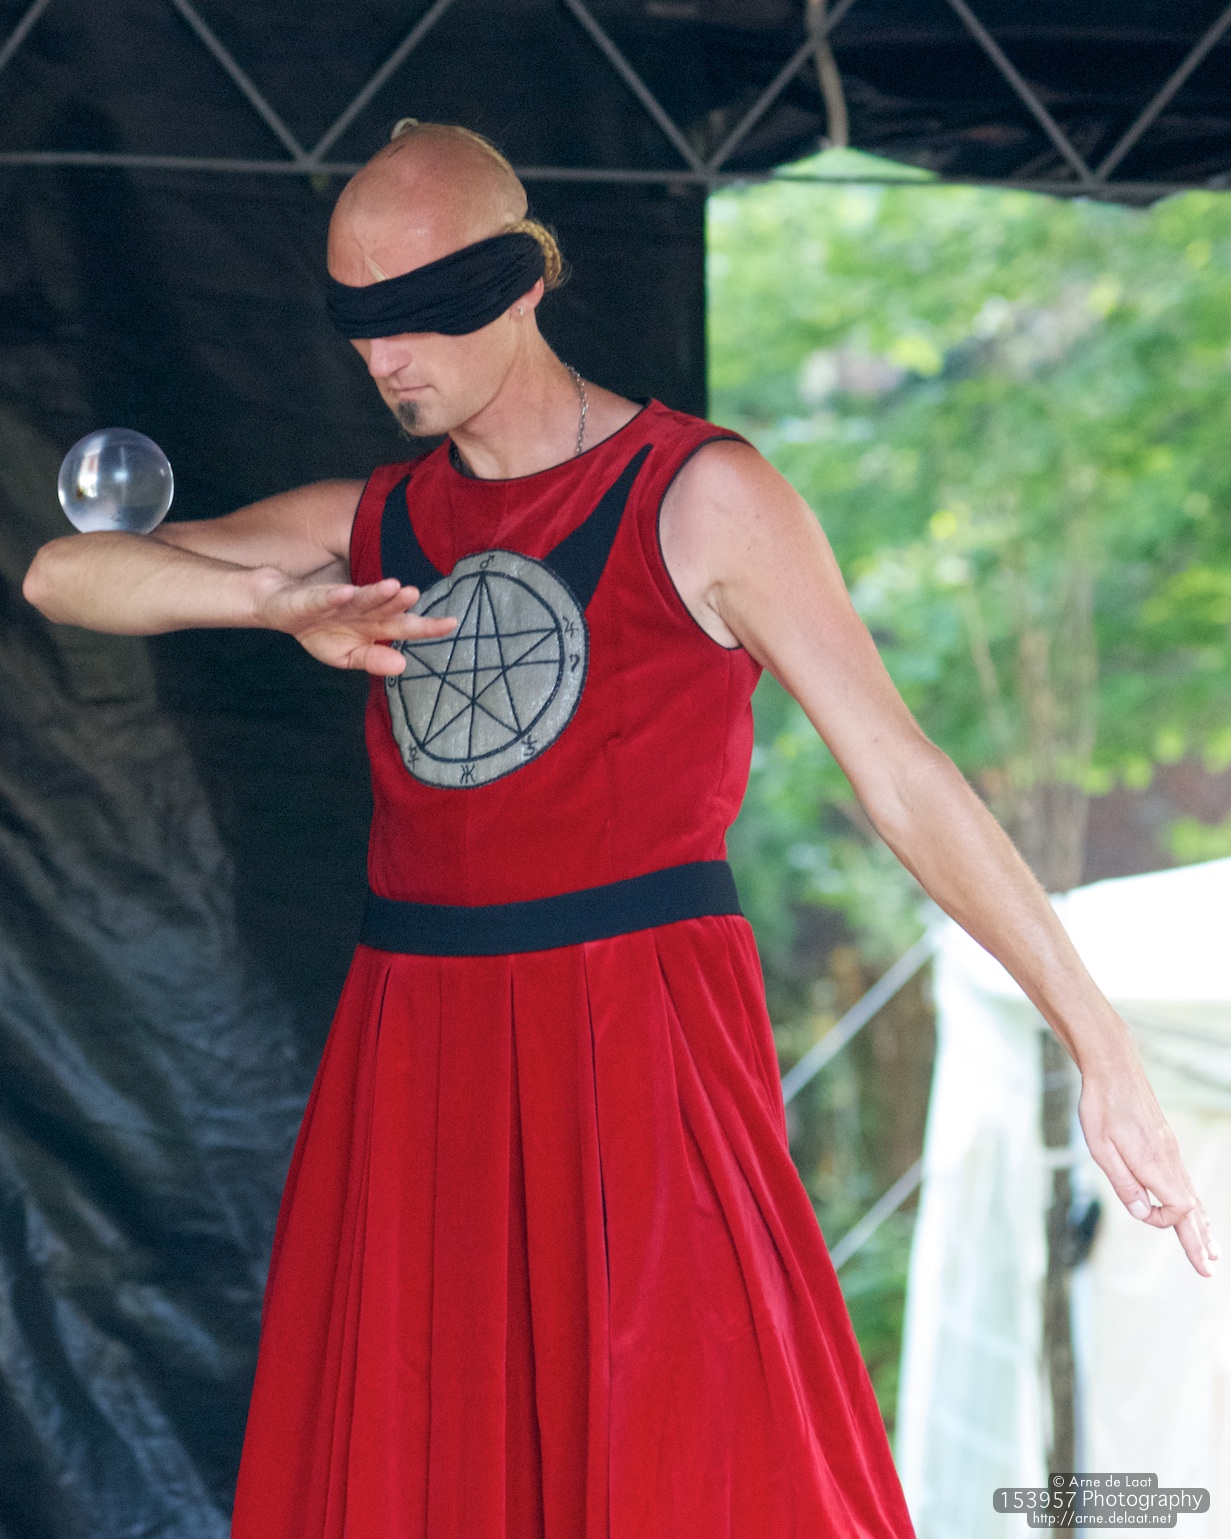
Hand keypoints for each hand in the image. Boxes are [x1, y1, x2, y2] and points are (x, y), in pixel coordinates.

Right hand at [259, 574, 454, 674]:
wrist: (278, 608)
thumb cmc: (318, 630)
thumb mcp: (345, 655)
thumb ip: (372, 660)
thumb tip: (402, 666)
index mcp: (372, 626)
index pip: (404, 626)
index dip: (427, 626)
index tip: (451, 624)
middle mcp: (361, 610)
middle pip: (386, 607)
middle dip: (400, 602)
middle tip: (415, 594)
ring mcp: (338, 602)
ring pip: (361, 597)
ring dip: (376, 593)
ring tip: (394, 587)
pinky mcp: (311, 599)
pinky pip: (324, 598)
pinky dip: (334, 596)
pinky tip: (346, 593)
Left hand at [1077, 1043, 1219, 1276]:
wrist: (1112, 1069)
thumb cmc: (1101, 1106)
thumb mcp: (1101, 1148)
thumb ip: (1123, 1183)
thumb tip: (1141, 1212)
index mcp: (1156, 1164)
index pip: (1178, 1210)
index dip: (1163, 1221)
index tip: (1141, 1212)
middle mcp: (1170, 1160)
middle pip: (1193, 1210)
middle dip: (1198, 1241)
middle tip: (1209, 1270)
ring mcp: (1171, 1152)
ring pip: (1192, 1196)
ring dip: (1200, 1225)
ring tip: (1210, 1249)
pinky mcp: (1165, 1144)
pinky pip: (1185, 1182)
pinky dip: (1194, 1204)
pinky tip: (1195, 1212)